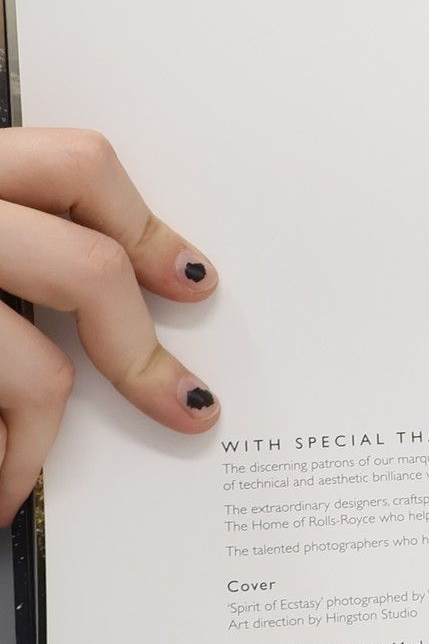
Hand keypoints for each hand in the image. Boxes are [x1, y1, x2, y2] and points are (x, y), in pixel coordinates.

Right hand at [0, 128, 218, 525]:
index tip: (195, 283)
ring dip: (35, 440)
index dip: (146, 226)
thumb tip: (148, 282)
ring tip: (15, 479)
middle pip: (82, 266)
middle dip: (137, 353)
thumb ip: (19, 243)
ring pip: (32, 365)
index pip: (78, 164)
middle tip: (184, 407)